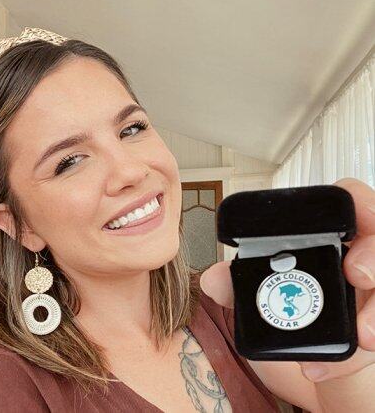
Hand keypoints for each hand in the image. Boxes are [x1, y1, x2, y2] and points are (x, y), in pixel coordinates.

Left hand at [200, 177, 374, 381]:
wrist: (311, 360)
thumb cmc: (291, 315)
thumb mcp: (263, 298)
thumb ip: (238, 286)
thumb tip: (212, 278)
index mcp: (327, 240)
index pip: (349, 203)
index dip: (358, 203)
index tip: (356, 216)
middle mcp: (355, 260)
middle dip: (374, 255)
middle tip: (358, 274)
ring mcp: (372, 293)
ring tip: (364, 338)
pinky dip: (356, 358)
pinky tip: (322, 369)